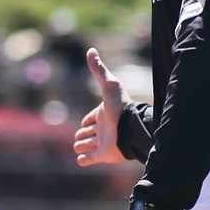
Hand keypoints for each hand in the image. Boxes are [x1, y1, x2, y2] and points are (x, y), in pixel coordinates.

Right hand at [73, 48, 125, 167]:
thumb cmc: (120, 106)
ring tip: (78, 147)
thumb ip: (99, 69)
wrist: (130, 129)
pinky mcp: (103, 155)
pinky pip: (91, 159)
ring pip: (89, 145)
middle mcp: (103, 128)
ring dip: (82, 146)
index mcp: (104, 114)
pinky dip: (84, 160)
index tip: (85, 122)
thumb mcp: (108, 84)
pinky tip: (80, 160)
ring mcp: (103, 142)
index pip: (92, 118)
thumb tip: (91, 50)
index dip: (87, 119)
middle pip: (90, 132)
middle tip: (80, 135)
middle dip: (83, 133)